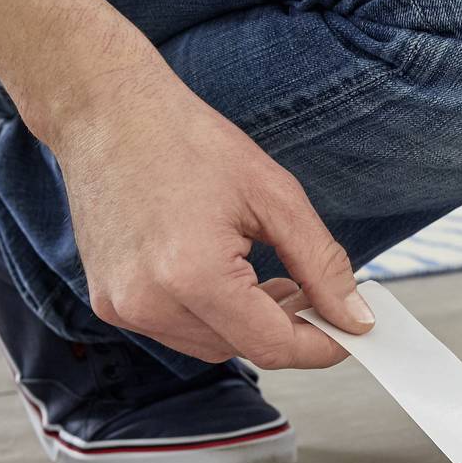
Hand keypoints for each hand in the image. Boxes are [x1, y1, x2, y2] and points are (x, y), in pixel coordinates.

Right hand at [47, 67, 371, 367]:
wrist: (105, 112)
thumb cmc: (184, 140)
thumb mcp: (275, 196)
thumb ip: (322, 264)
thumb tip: (356, 318)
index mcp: (191, 275)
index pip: (273, 346)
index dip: (321, 346)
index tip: (349, 331)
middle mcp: (148, 302)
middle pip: (244, 350)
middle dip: (287, 328)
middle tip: (311, 290)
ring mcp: (122, 307)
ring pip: (213, 347)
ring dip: (249, 324)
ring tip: (264, 275)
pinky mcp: (109, 303)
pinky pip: (179, 331)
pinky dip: (212, 315)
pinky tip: (223, 275)